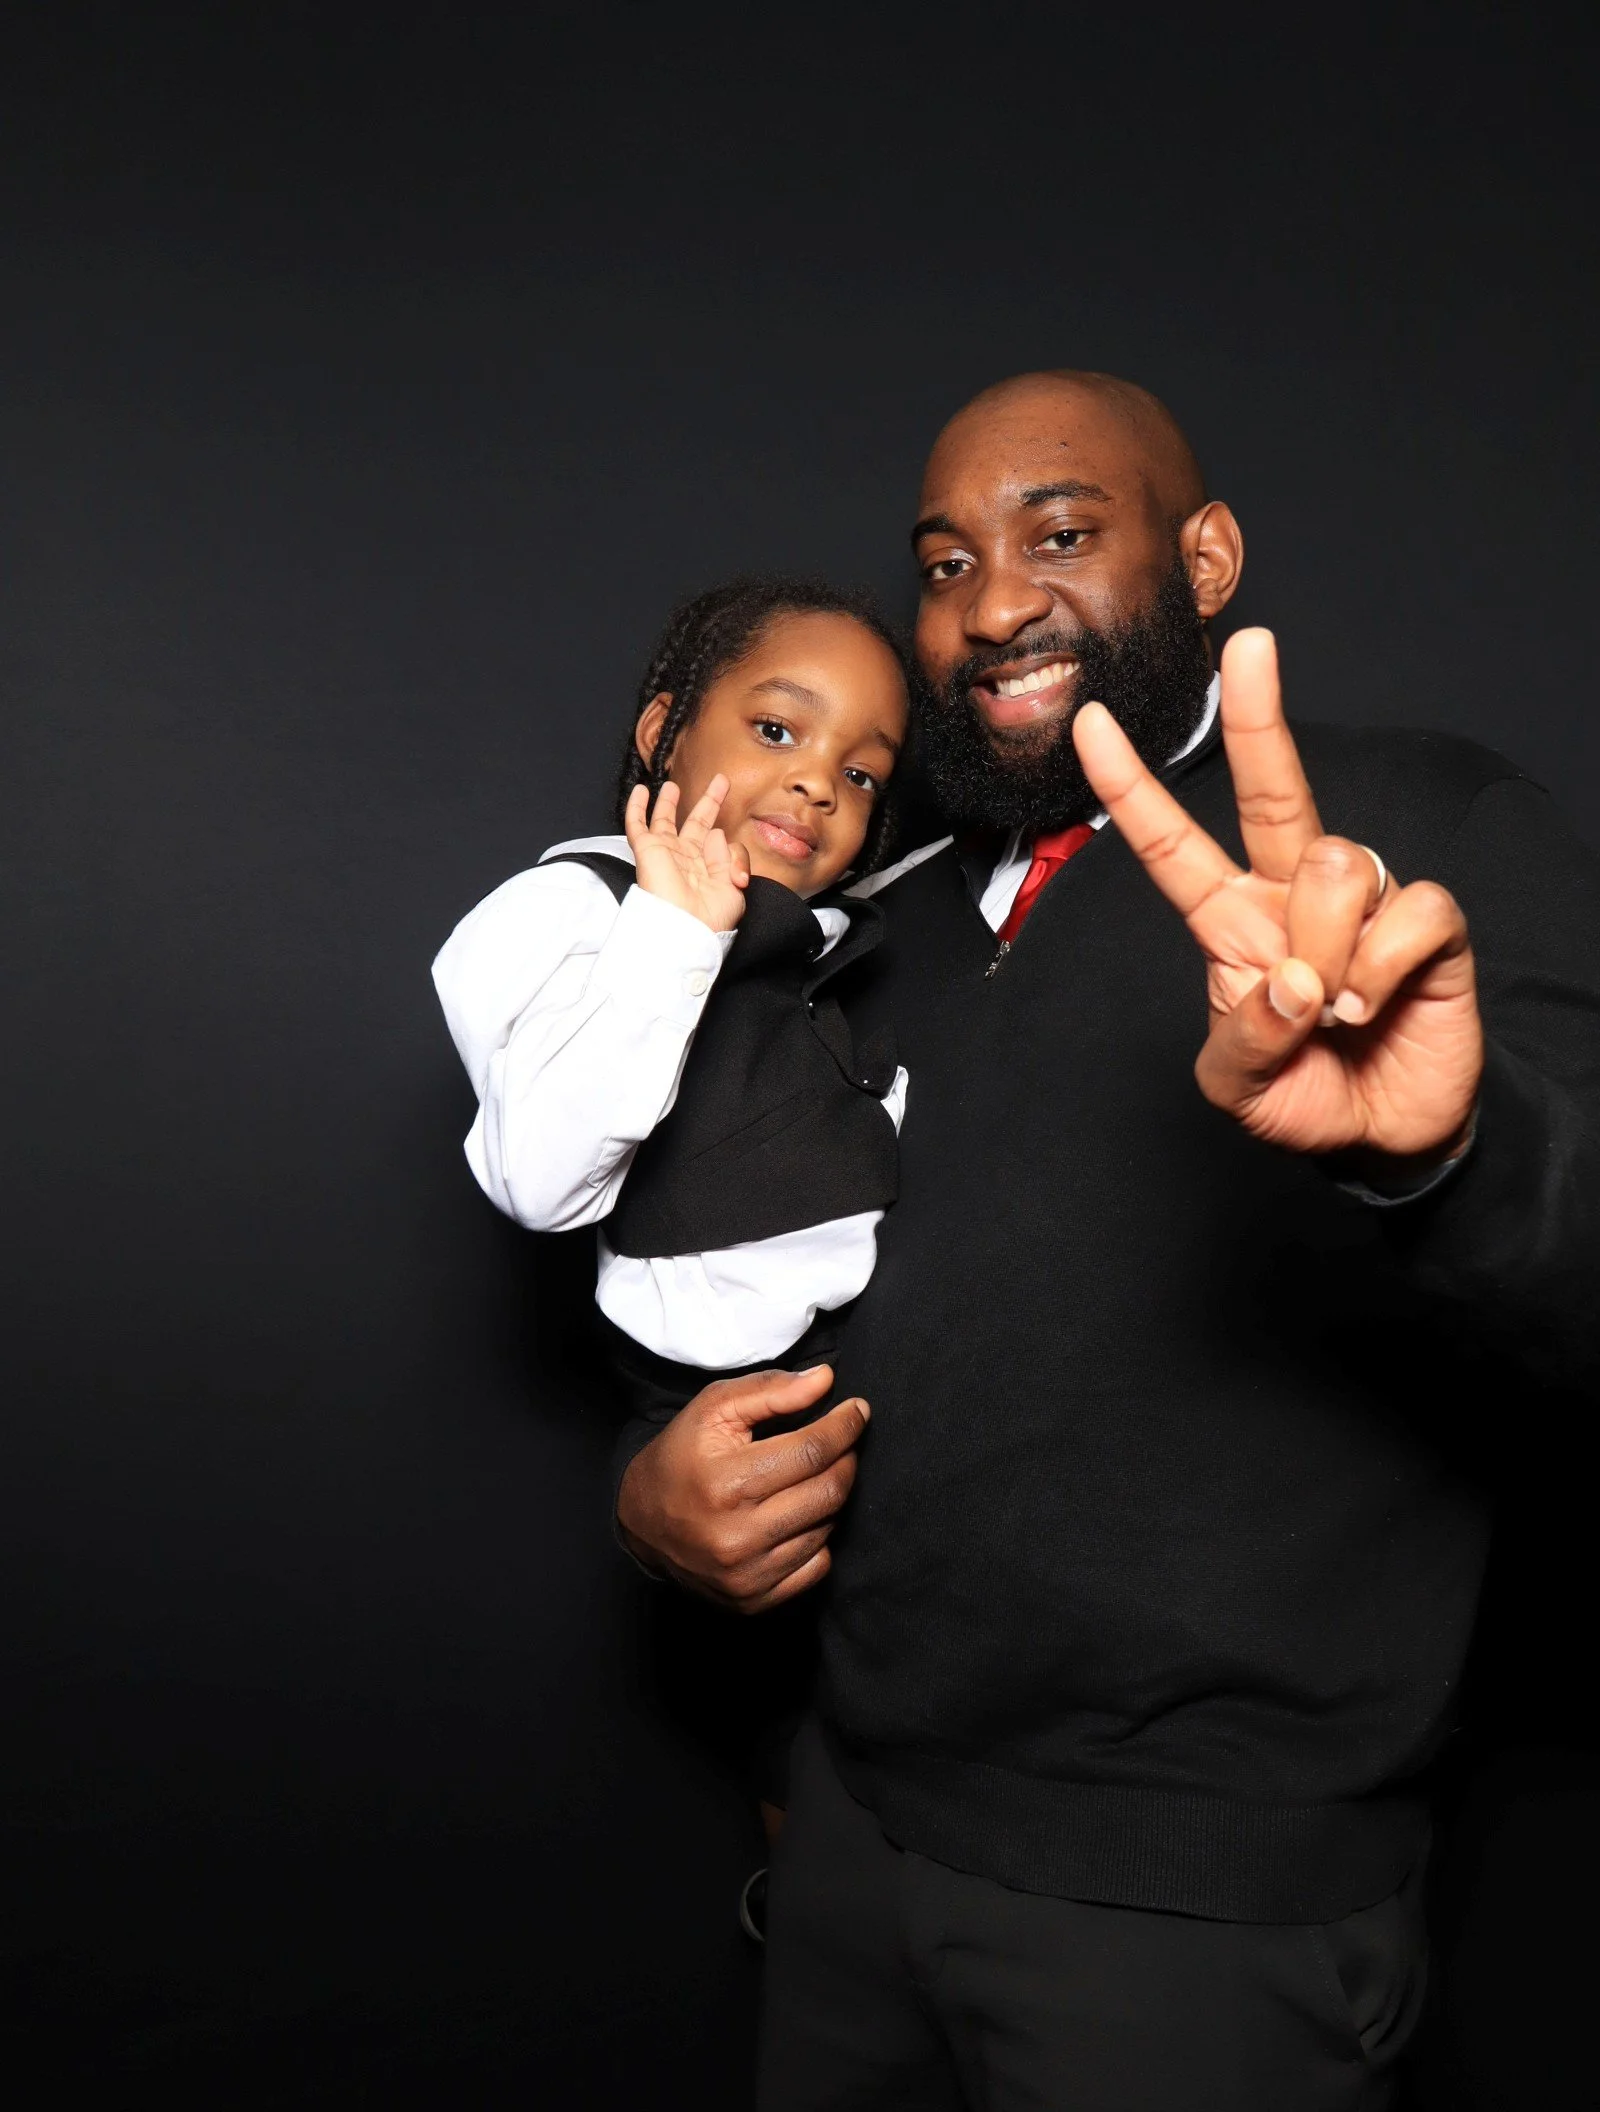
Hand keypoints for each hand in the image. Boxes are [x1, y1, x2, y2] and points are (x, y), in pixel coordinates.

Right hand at [616, 1365, 868, 1612]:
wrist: (641, 1522)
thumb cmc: (682, 1455)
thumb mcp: (713, 1408)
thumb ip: (770, 1389)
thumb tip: (826, 1380)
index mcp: (724, 1482)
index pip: (811, 1451)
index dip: (844, 1426)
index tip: (858, 1411)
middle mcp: (736, 1536)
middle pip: (828, 1491)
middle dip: (845, 1459)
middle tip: (841, 1443)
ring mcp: (746, 1575)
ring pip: (827, 1529)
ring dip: (830, 1497)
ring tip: (811, 1478)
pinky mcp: (753, 1600)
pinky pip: (817, 1567)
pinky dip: (818, 1537)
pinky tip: (798, 1516)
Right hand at [624, 774, 749, 932]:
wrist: (685, 929)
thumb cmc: (711, 918)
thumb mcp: (733, 887)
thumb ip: (729, 856)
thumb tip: (716, 831)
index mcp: (707, 869)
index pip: (720, 843)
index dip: (730, 844)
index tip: (739, 868)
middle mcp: (686, 859)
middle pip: (696, 824)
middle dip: (708, 802)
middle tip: (720, 780)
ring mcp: (666, 853)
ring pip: (664, 821)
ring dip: (668, 802)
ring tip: (672, 785)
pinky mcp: (647, 850)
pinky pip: (637, 824)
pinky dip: (637, 807)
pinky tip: (640, 790)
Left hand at [1072, 628, 1481, 1164]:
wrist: (1385, 1133)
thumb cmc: (1302, 1094)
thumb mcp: (1238, 1087)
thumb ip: (1244, 1042)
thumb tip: (1291, 983)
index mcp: (1230, 922)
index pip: (1171, 847)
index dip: (1131, 788)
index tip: (1092, 723)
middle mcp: (1292, 894)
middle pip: (1273, 790)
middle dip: (1258, 716)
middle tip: (1250, 644)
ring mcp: (1363, 901)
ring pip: (1332, 865)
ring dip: (1325, 952)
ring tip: (1333, 1009)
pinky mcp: (1427, 922)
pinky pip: (1404, 911)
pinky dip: (1381, 972)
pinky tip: (1374, 1007)